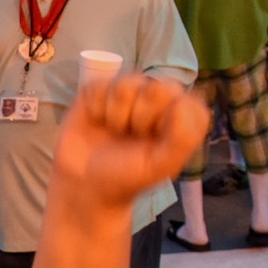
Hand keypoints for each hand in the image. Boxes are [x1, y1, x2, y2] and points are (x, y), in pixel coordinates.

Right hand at [51, 73, 209, 211]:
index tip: (154, 143)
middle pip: (157, 89)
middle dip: (140, 118)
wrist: (83, 183)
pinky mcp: (100, 87)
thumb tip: (179, 103)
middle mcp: (159, 98)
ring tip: (115, 130)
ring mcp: (129, 90)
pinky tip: (98, 120)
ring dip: (116, 114)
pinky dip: (96, 108)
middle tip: (133, 136)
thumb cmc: (126, 176)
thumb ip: (183, 139)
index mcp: (182, 116)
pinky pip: (99, 85)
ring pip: (126, 84)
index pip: (184, 103)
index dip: (166, 124)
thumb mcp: (159, 167)